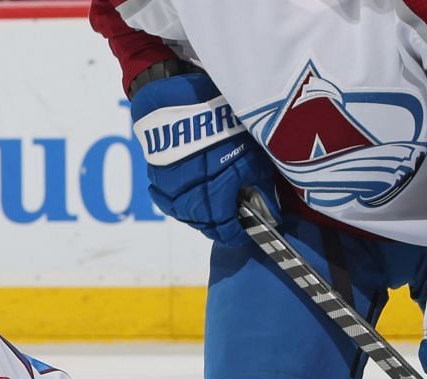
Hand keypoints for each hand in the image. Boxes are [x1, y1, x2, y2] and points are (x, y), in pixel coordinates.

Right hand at [130, 68, 277, 246]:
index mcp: (214, 197)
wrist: (181, 96)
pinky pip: (165, 199)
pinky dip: (177, 201)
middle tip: (230, 222)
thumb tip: (271, 213)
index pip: (224, 229)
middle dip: (217, 226)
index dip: (236, 234)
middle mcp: (188, 199)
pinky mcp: (155, 176)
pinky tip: (186, 197)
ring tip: (210, 210)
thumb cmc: (223, 123)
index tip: (244, 233)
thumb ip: (259, 186)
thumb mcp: (251, 154)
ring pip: (183, 214)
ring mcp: (168, 190)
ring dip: (198, 215)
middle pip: (202, 224)